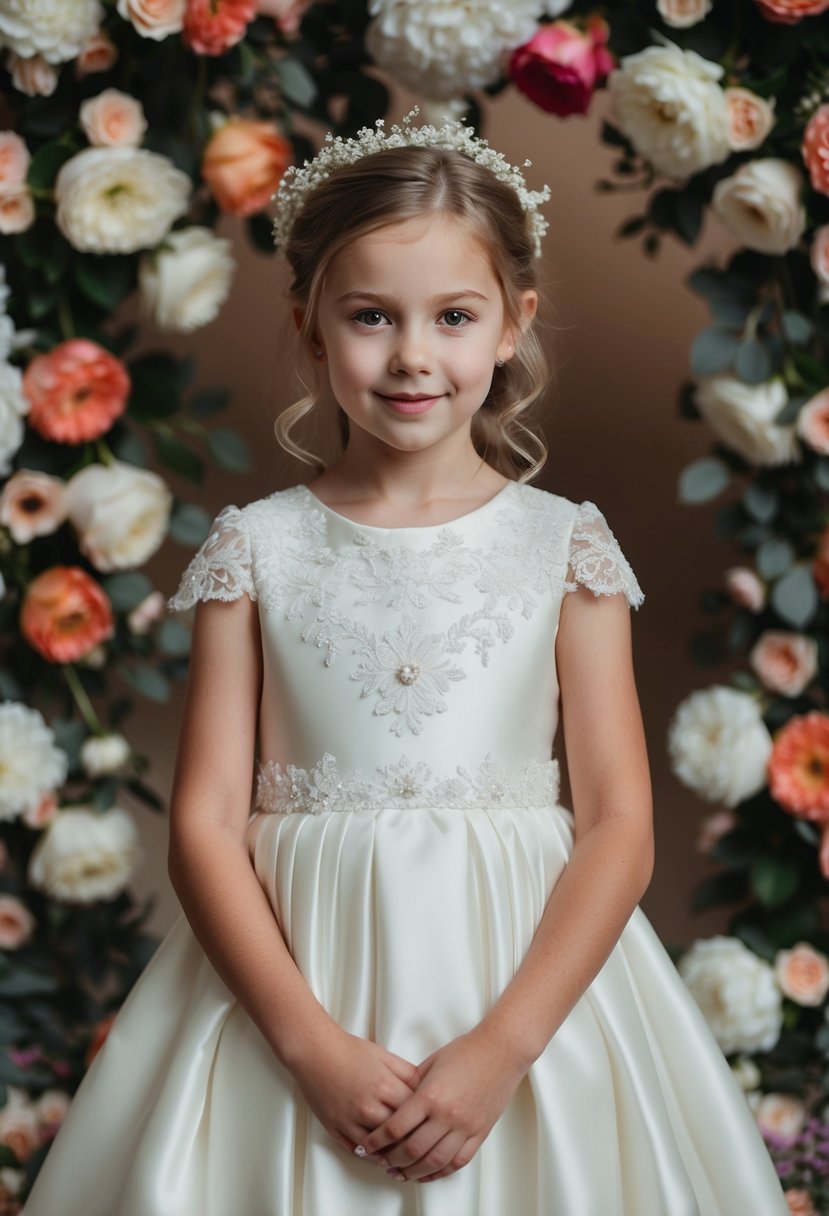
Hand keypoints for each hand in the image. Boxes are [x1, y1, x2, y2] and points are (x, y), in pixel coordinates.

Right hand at [289, 1026, 422, 1164]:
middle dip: (412, 1140)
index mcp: (385, 1087)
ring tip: (404, 1156)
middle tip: (422, 1145)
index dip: (425, 1119)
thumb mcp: (385, 1055)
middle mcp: (369, 1108)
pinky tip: (381, 1155)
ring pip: (379, 1148)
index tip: (430, 1124)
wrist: (316, 1051)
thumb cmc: (350, 1051)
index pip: (415, 1113)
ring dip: (393, 1153)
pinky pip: (358, 1150)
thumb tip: (426, 1089)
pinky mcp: (336, 1128)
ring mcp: (351, 1121)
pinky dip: (371, 1155)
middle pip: (399, 1134)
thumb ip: (408, 1073)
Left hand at [355, 1026, 528, 1182]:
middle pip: (411, 1150)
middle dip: (391, 1160)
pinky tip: (427, 1173)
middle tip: (379, 1162)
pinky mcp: (479, 1133)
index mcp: (430, 1095)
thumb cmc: (466, 1050)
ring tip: (400, 1173)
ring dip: (413, 1172)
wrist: (501, 1050)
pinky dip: (440, 1173)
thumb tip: (395, 1102)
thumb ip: (413, 1084)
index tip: (365, 1147)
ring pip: (433, 1162)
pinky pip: (457, 1162)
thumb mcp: (431, 1063)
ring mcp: (464, 1127)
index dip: (376, 1141)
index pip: (395, 1127)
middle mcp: (446, 1115)